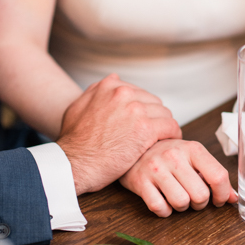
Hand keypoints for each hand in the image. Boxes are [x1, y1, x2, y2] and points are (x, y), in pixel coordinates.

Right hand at [57, 74, 181, 194]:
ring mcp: (135, 110)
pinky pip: (170, 127)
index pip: (138, 92)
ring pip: (164, 114)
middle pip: (153, 102)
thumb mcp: (77, 108)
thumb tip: (110, 81)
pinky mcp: (145, 129)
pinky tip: (164, 144)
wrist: (74, 163)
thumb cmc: (74, 142)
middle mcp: (122, 93)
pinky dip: (171, 136)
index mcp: (108, 86)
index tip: (139, 123)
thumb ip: (95, 93)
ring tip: (156, 141)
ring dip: (162, 128)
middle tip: (148, 135)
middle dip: (152, 118)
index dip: (140, 110)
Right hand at [119, 139, 237, 216]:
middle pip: (200, 195)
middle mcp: (173, 157)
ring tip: (178, 198)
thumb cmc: (167, 155)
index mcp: (192, 148)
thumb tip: (233, 198)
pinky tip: (163, 202)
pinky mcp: (140, 182)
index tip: (218, 200)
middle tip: (194, 198)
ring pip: (181, 203)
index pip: (218, 176)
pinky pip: (160, 208)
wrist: (134, 149)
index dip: (222, 194)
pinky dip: (165, 211)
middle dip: (200, 203)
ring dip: (182, 208)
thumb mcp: (192, 157)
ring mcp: (155, 169)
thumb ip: (213, 175)